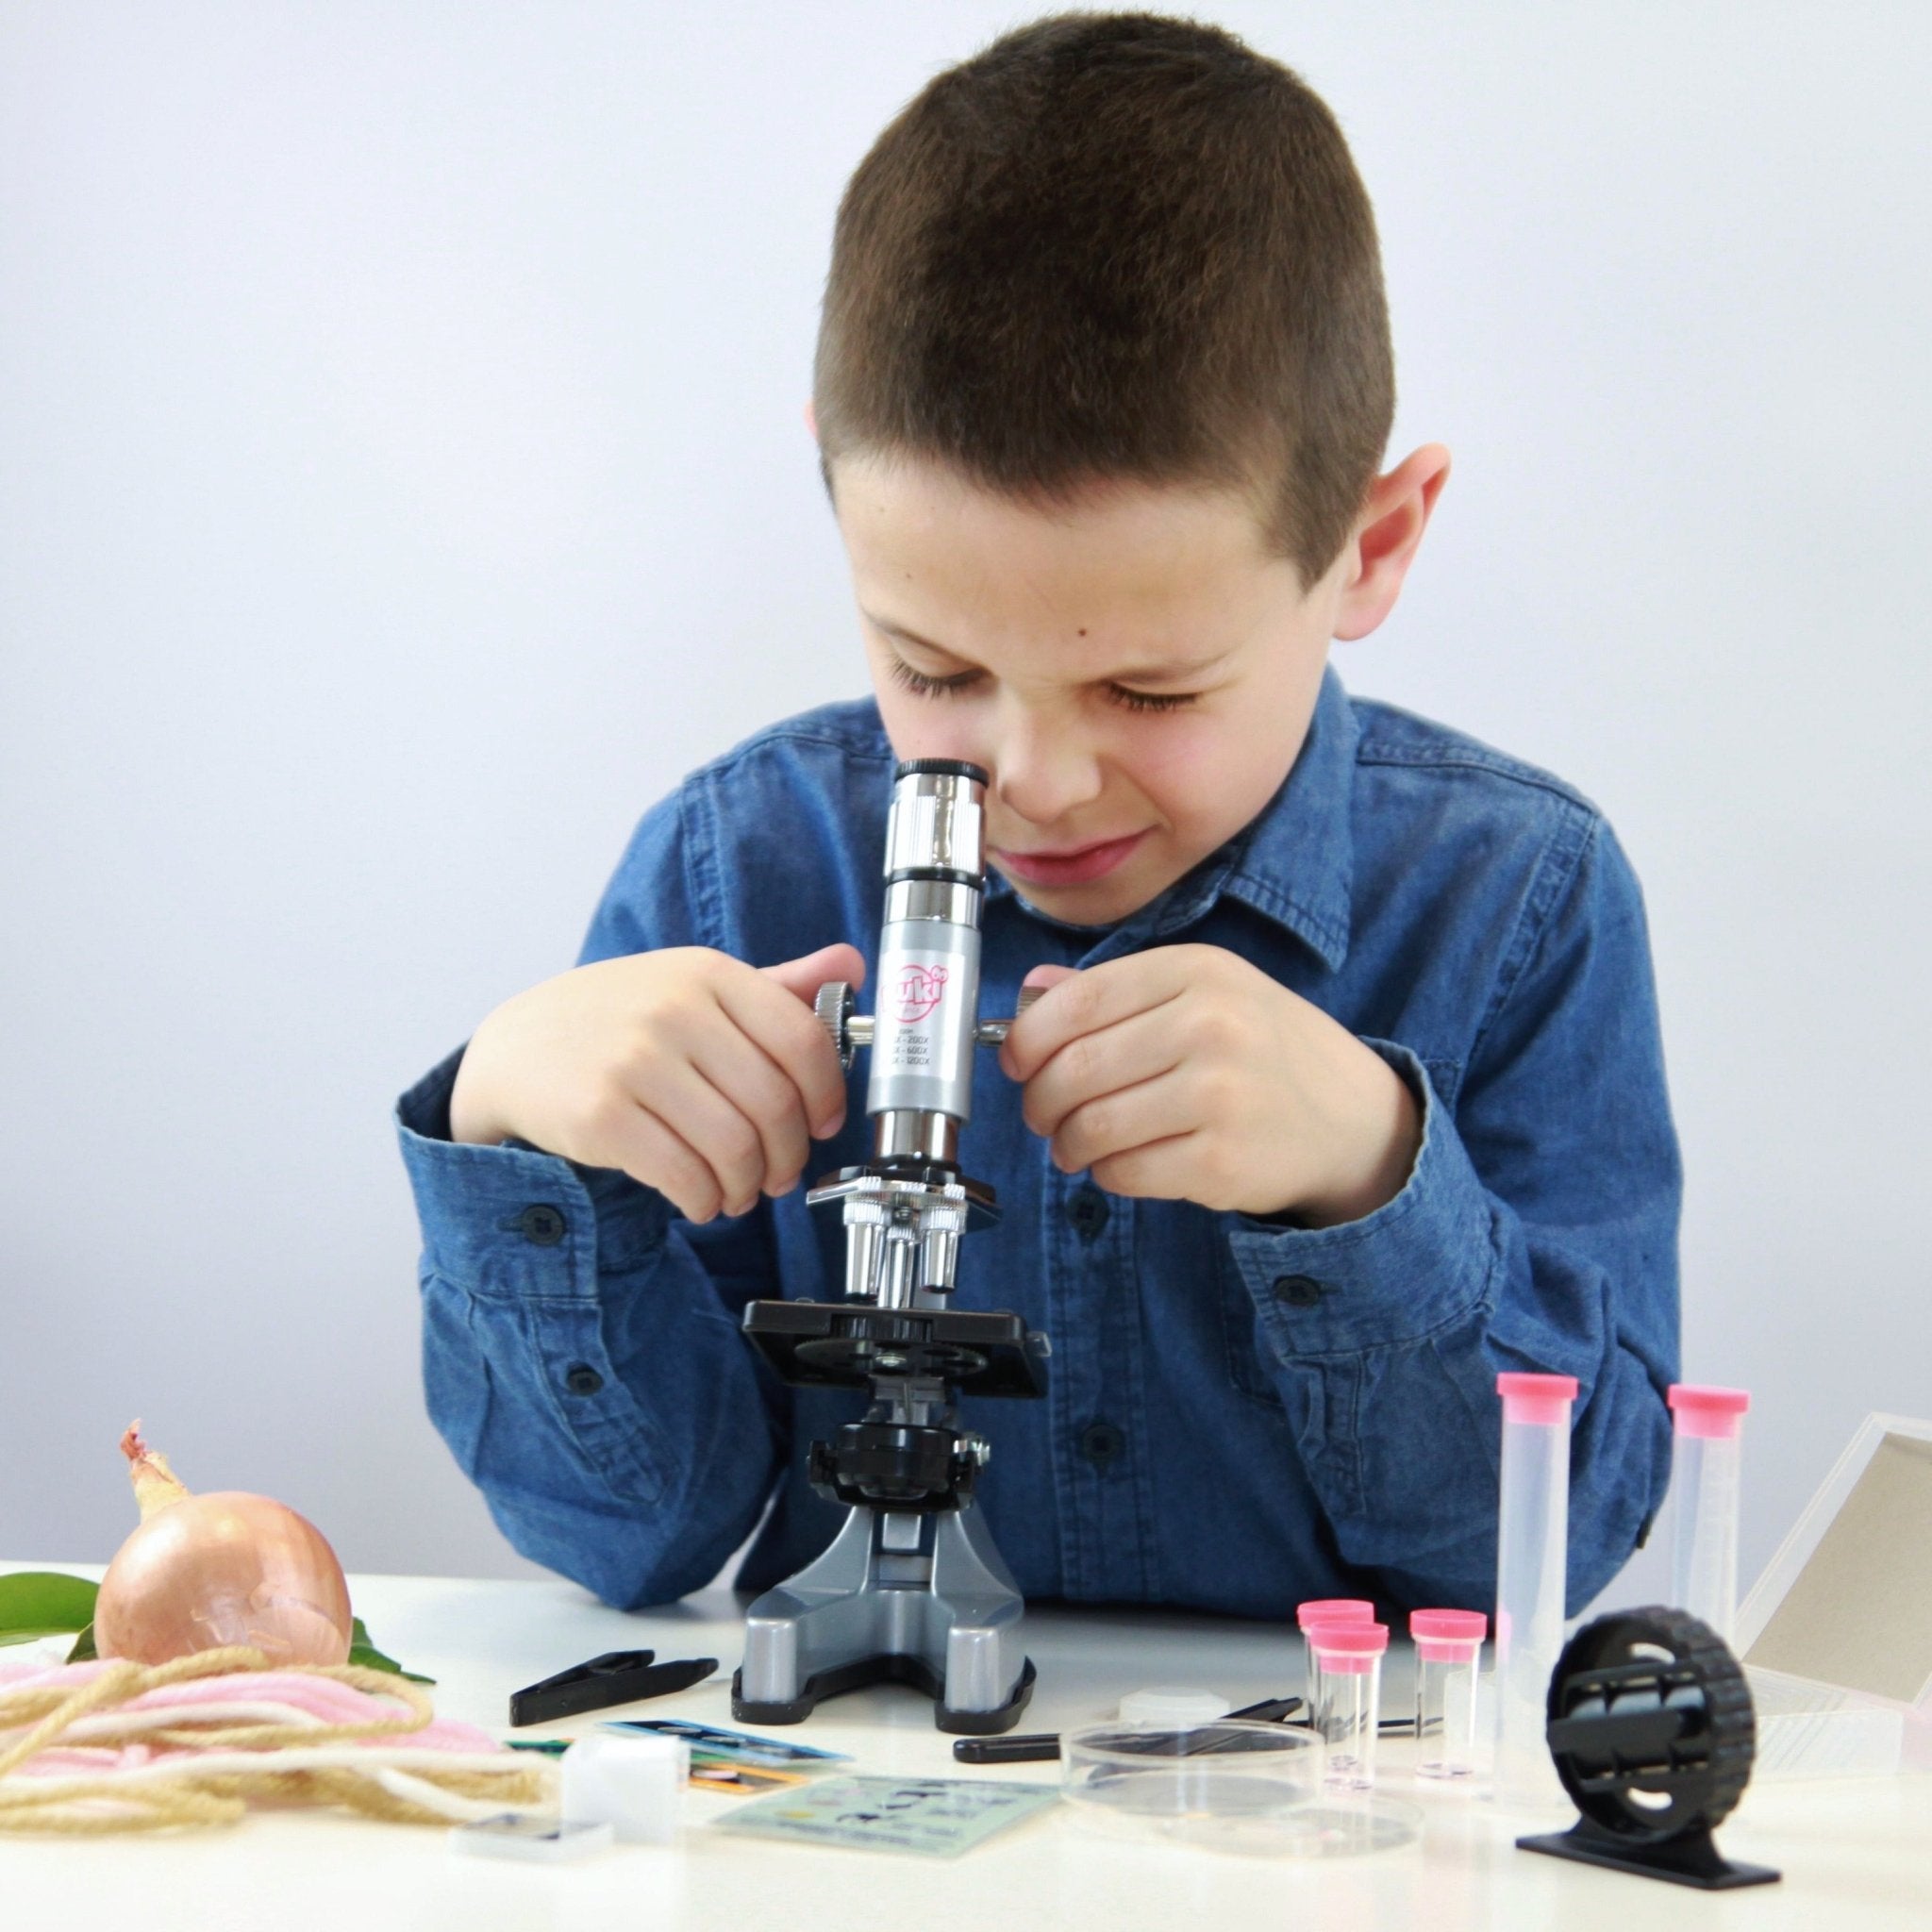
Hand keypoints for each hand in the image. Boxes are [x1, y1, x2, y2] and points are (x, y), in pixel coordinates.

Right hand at [449, 942, 863, 1221]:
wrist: (514, 1050)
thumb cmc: (616, 1020)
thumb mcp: (693, 986)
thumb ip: (775, 985)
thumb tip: (851, 967)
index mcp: (708, 973)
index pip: (802, 1039)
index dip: (827, 1094)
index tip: (823, 1122)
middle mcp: (673, 1010)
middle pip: (774, 1103)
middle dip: (788, 1155)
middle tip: (779, 1174)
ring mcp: (634, 1061)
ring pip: (735, 1147)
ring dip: (747, 1186)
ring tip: (738, 1191)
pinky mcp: (601, 1114)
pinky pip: (685, 1176)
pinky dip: (706, 1201)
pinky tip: (700, 1198)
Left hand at [998, 945, 1420, 1224]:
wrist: (1354, 1119)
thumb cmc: (1267, 1051)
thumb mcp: (1207, 993)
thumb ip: (1119, 990)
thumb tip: (1032, 991)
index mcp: (1196, 971)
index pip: (1076, 1002)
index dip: (1027, 1038)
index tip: (1017, 1060)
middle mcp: (1208, 1025)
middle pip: (1073, 1068)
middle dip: (1039, 1100)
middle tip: (1041, 1114)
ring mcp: (1218, 1094)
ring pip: (1091, 1125)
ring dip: (1065, 1143)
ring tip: (1072, 1145)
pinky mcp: (1220, 1159)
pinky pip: (1123, 1171)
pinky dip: (1105, 1173)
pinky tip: (1118, 1164)